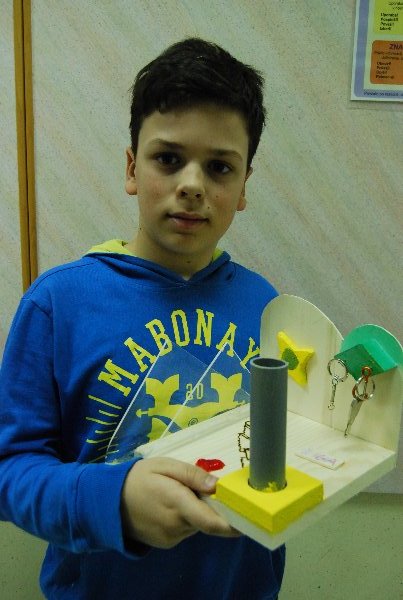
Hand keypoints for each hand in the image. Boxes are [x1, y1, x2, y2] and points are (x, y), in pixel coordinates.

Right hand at [121, 457, 239, 548]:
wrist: (109, 501)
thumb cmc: (140, 477)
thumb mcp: (165, 465)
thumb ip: (192, 474)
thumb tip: (218, 486)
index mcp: (177, 503)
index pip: (212, 521)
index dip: (234, 523)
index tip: (250, 518)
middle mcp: (176, 525)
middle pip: (207, 521)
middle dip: (213, 508)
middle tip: (206, 490)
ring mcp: (170, 538)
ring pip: (197, 526)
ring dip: (197, 513)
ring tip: (181, 494)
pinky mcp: (166, 543)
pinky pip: (185, 531)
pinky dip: (186, 520)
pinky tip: (172, 506)